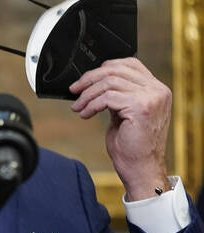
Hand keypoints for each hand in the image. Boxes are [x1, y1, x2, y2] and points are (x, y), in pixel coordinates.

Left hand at [69, 58, 170, 199]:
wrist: (141, 168)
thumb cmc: (132, 146)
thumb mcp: (125, 114)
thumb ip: (119, 96)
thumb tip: (96, 84)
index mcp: (156, 89)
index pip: (130, 64)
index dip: (104, 67)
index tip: (85, 80)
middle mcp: (157, 90)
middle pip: (117, 69)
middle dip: (90, 78)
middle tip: (74, 90)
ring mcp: (151, 97)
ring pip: (110, 81)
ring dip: (88, 94)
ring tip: (78, 107)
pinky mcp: (140, 107)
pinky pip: (107, 97)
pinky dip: (91, 104)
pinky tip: (85, 115)